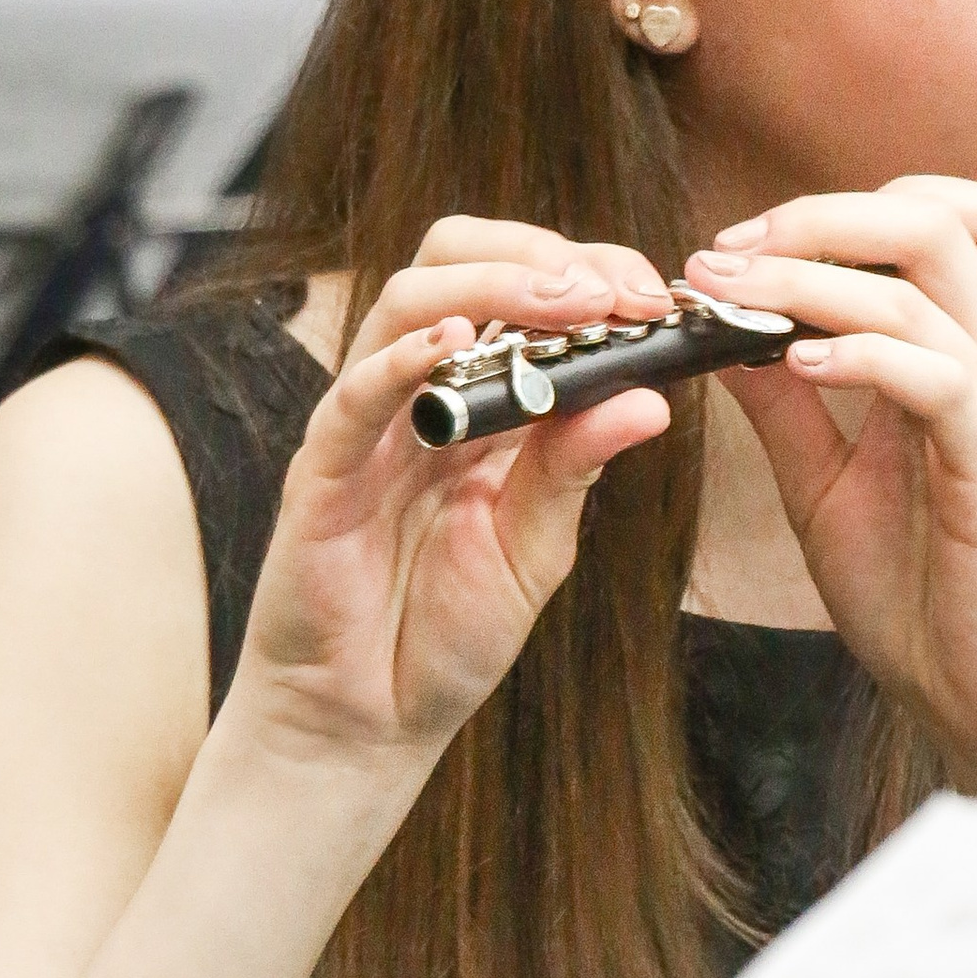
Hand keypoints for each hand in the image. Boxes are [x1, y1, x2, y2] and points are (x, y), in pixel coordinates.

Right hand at [227, 220, 675, 778]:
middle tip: (611, 291)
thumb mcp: (536, 547)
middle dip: (539, 258)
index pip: (521, 288)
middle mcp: (421, 393)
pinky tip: (452, 348)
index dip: (586, 273)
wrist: (370, 719)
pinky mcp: (322, 472)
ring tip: (559, 304)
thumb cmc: (447, 632)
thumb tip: (654, 400)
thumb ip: (578, 469)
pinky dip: (400, 360)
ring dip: (489, 288)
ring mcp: (367, 425)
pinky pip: (352, 397)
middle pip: (456, 262)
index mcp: (482, 401)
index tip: (651, 296)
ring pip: (406, 302)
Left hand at [684, 178, 976, 797]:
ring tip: (728, 297)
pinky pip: (935, 376)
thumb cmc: (921, 601)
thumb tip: (724, 336)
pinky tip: (796, 363)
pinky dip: (860, 353)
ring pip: (923, 282)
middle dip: (817, 216)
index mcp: (962, 360)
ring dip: (809, 277)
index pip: (934, 222)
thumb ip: (786, 409)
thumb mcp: (825, 489)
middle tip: (727, 252)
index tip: (736, 250)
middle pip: (934, 217)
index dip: (835, 213)